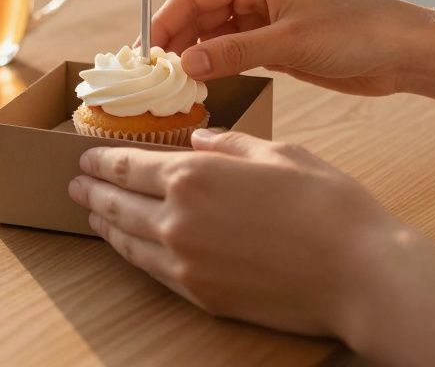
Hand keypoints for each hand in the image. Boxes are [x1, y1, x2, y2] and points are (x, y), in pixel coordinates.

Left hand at [68, 128, 415, 338]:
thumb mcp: (279, 154)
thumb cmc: (329, 206)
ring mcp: (185, 262)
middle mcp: (178, 219)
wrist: (359, 274)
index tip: (84, 156)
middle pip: (117, 202)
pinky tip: (127, 245)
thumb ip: (229, 144)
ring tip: (91, 211)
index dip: (100, 159)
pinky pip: (150, 269)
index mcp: (194, 176)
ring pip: (127, 239)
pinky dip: (129, 253)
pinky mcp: (200, 294)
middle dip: (92, 190)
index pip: (127, 165)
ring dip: (104, 222)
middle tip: (75, 183)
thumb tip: (199, 140)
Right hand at [151, 0, 433, 94]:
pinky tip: (202, 87)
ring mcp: (264, 19)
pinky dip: (215, 67)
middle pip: (197, 15)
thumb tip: (184, 65)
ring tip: (173, 86)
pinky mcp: (275, 43)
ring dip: (194, 58)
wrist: (402, 51)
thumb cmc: (355, 32)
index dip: (164, 23)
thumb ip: (233, 52)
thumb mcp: (289, 43)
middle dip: (175, 42)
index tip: (144, 54)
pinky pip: (232, 52)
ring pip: (212, 36)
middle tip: (153, 76)